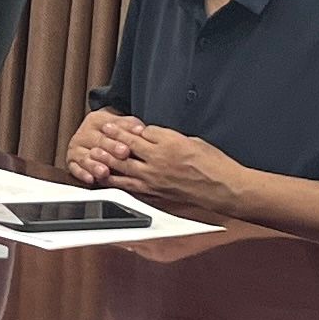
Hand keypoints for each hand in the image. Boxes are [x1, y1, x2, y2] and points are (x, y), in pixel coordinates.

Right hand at [64, 110, 142, 184]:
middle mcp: (84, 133)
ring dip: (95, 165)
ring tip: (104, 172)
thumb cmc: (114, 132)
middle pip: (97, 143)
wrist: (98, 137)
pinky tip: (90, 179)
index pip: (107, 129)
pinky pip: (75, 169)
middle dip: (110, 152)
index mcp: (96, 120)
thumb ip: (131, 127)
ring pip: (85, 157)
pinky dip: (82, 174)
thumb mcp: (123, 125)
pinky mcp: (72, 162)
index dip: (119, 139)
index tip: (127, 149)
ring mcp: (76, 148)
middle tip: (120, 158)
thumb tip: (140, 130)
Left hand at [100, 125, 232, 213]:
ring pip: (123, 169)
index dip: (125, 128)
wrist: (223, 189)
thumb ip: (169, 138)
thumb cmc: (214, 164)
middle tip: (97, 136)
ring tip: (94, 156)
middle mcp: (157, 162)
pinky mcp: (155, 195)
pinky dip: (118, 183)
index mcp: (168, 144)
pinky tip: (109, 180)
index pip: (140, 133)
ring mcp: (154, 180)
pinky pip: (130, 188)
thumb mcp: (192, 140)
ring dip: (106, 162)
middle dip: (109, 142)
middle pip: (125, 149)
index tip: (114, 124)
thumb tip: (153, 136)